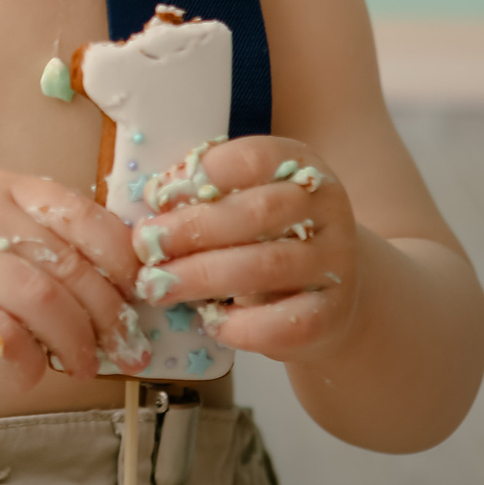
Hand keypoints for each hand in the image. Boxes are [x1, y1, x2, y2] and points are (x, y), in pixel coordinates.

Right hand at [0, 169, 143, 390]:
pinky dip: (26, 363)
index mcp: (0, 187)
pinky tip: (28, 373)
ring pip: (40, 299)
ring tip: (82, 365)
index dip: (121, 259)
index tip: (137, 294)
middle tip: (121, 347)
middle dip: (106, 314)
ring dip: (74, 342)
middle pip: (68, 263)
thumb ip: (41, 241)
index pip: (82, 213)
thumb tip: (123, 284)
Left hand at [128, 138, 363, 362]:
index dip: (202, 175)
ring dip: (204, 276)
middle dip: (192, 229)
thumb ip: (207, 197)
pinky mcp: (333, 315)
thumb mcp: (244, 204)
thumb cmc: (268, 239)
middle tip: (146, 245)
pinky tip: (210, 323)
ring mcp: (336, 263)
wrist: (333, 294)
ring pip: (268, 266)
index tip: (156, 196)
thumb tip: (155, 197)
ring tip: (159, 286)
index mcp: (300, 166)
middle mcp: (327, 209)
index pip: (253, 158)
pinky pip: (286, 323)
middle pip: (258, 212)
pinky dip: (241, 326)